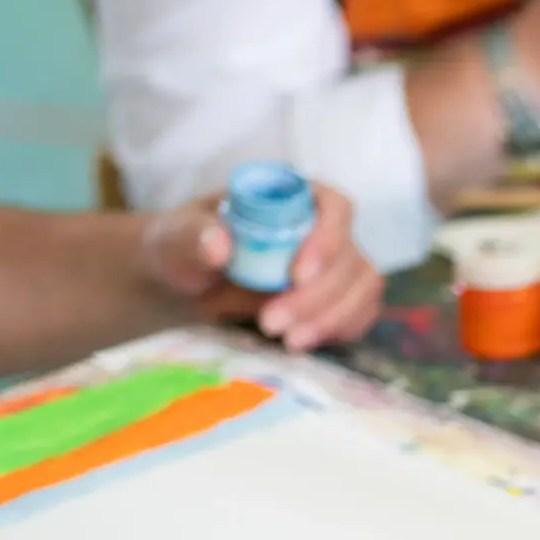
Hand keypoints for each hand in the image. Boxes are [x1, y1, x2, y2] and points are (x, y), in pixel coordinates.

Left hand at [138, 183, 384, 350]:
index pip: (335, 207)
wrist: (186, 283)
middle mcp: (324, 228)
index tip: (297, 276)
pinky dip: (338, 330)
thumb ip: (192, 235)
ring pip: (362, 289)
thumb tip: (220, 245)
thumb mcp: (177, 236)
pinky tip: (303, 342)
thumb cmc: (184, 247)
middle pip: (351, 258)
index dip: (328, 240)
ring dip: (330, 318)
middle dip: (318, 297)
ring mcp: (336, 265)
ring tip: (286, 341)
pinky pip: (359, 314)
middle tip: (271, 323)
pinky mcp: (338, 298)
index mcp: (293, 198)